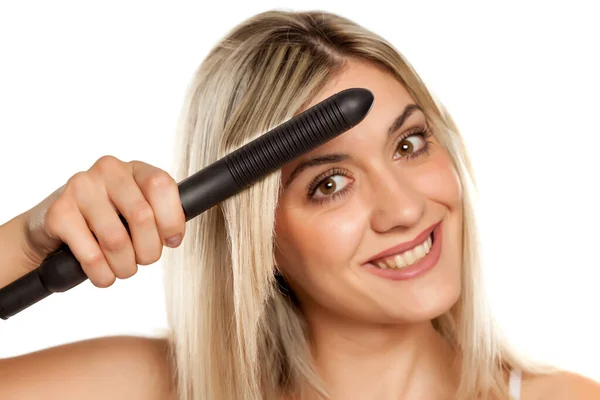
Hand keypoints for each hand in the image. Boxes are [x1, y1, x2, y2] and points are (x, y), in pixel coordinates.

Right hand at [21, 155, 184, 287]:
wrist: (59, 225)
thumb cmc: (108, 219)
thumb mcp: (138, 210)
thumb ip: (161, 216)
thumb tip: (173, 237)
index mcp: (135, 169)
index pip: (161, 185)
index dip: (171, 220)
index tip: (171, 240)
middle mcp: (108, 171)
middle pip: (142, 216)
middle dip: (149, 251)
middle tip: (143, 259)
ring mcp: (80, 188)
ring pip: (116, 240)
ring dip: (125, 266)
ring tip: (123, 268)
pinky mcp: (59, 213)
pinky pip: (91, 255)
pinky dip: (102, 273)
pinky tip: (103, 273)